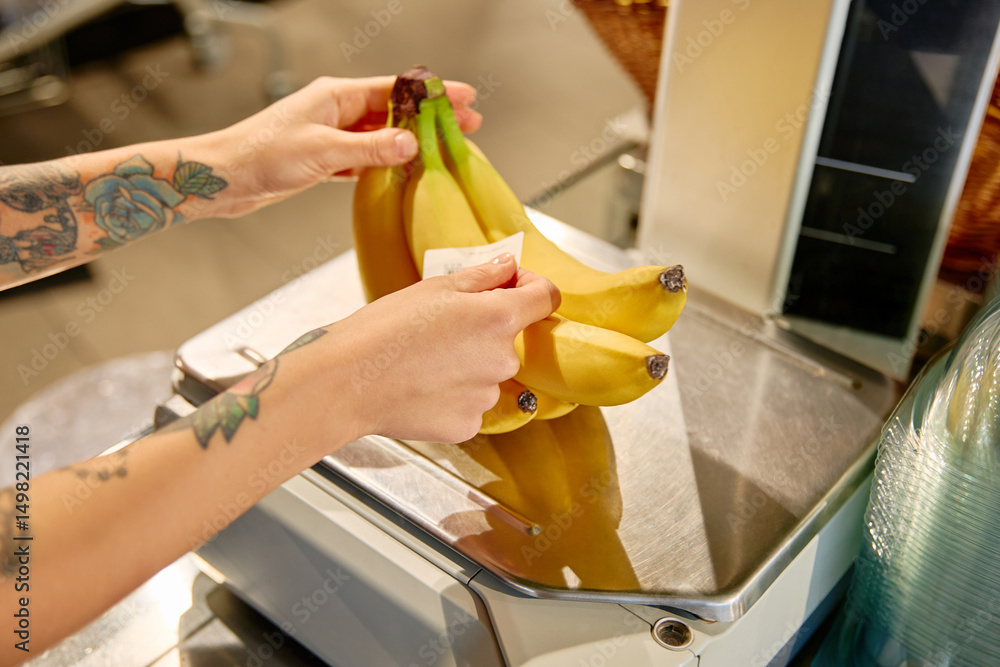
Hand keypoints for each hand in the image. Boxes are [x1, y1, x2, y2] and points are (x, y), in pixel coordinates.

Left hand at [205, 75, 481, 216]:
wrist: (223, 178)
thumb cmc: (260, 155)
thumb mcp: (322, 151)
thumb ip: (369, 148)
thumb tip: (410, 143)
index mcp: (337, 96)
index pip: (396, 89)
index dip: (433, 94)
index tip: (464, 96)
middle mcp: (336, 110)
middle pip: (395, 110)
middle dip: (431, 117)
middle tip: (467, 124)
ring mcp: (331, 134)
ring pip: (382, 135)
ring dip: (412, 141)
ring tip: (444, 148)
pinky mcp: (324, 159)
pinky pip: (367, 157)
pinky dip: (388, 162)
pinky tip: (405, 170)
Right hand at [301, 255, 559, 443]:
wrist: (346, 382)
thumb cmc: (382, 331)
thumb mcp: (433, 288)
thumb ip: (482, 276)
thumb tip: (509, 266)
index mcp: (499, 318)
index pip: (546, 297)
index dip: (530, 286)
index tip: (509, 285)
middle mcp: (503, 360)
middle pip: (511, 339)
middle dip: (485, 331)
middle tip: (441, 328)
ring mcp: (487, 398)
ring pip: (488, 375)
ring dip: (468, 366)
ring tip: (423, 361)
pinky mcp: (468, 425)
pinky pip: (471, 405)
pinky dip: (453, 397)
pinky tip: (421, 387)